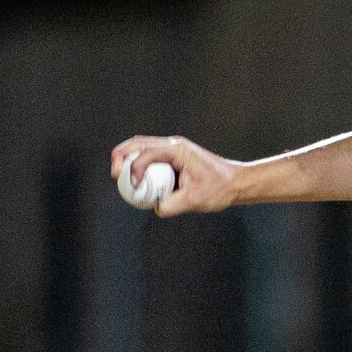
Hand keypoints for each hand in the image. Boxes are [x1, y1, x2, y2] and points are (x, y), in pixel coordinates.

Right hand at [108, 135, 240, 215]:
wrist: (236, 183)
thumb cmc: (219, 189)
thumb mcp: (196, 200)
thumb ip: (174, 205)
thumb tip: (156, 208)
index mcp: (178, 150)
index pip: (147, 153)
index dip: (134, 168)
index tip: (134, 186)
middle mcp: (173, 145)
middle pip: (138, 143)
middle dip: (121, 157)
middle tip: (115, 175)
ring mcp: (173, 150)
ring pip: (141, 148)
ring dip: (128, 159)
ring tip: (120, 176)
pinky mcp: (173, 158)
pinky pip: (150, 157)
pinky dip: (138, 165)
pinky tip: (135, 181)